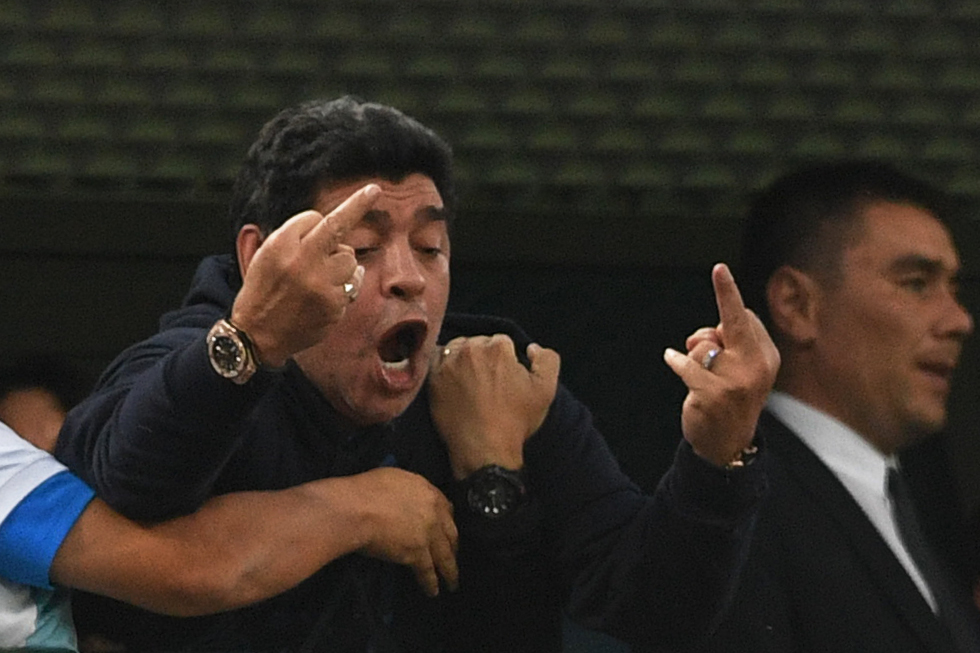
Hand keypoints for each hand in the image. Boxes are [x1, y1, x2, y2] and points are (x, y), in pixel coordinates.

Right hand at [230, 184, 378, 366]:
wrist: (256, 334)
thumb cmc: (263, 287)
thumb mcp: (267, 252)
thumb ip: (297, 234)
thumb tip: (336, 222)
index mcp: (281, 244)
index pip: (322, 218)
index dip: (350, 207)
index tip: (374, 190)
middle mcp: (301, 262)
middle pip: (340, 238)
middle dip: (333, 245)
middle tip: (311, 263)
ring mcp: (320, 286)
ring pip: (350, 260)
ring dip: (339, 266)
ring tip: (316, 281)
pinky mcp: (333, 306)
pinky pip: (354, 283)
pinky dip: (344, 285)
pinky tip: (323, 296)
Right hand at [345, 467, 457, 596]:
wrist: (357, 508)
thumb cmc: (367, 490)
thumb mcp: (395, 478)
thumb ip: (409, 491)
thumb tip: (406, 500)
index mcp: (428, 491)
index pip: (447, 509)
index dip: (448, 522)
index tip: (449, 531)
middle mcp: (434, 513)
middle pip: (451, 534)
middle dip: (454, 548)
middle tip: (454, 558)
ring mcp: (428, 534)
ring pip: (445, 556)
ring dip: (450, 571)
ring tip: (452, 583)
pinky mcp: (417, 553)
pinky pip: (427, 571)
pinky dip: (430, 583)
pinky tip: (433, 591)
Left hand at [428, 334, 560, 478]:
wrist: (484, 450)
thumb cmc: (516, 422)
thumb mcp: (546, 390)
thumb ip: (547, 360)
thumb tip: (531, 348)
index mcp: (498, 348)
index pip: (502, 341)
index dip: (506, 358)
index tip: (505, 376)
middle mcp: (470, 350)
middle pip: (478, 342)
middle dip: (484, 357)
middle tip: (488, 381)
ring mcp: (448, 363)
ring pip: (457, 349)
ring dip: (463, 359)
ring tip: (470, 381)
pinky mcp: (433, 378)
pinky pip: (436, 360)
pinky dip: (443, 365)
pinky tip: (451, 381)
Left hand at [663, 263, 779, 467]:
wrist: (728, 444)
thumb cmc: (730, 397)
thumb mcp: (741, 369)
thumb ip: (729, 345)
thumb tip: (705, 336)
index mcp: (768, 357)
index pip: (745, 318)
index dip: (726, 302)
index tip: (719, 268)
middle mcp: (756, 367)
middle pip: (731, 321)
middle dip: (719, 304)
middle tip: (709, 342)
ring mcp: (736, 382)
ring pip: (703, 345)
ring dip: (693, 355)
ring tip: (701, 375)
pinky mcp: (713, 395)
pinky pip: (685, 364)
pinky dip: (676, 361)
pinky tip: (671, 360)